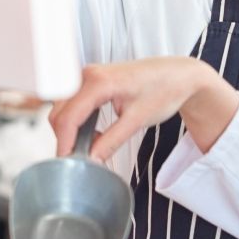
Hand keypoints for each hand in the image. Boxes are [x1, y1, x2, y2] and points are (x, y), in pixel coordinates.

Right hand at [48, 57, 238, 161]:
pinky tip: (94, 132)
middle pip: (60, 113)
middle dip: (65, 138)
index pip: (68, 117)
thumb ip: (111, 141)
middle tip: (81, 159)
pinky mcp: (92, 80)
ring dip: (71, 130)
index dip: (64, 143)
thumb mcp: (137, 120)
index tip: (67, 164)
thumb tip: (91, 160)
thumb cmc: (164, 89)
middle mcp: (87, 74)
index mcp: (98, 81)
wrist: (179, 74)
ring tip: (92, 145)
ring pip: (63, 108)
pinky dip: (77, 121)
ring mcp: (88, 75)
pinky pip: (73, 103)